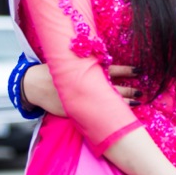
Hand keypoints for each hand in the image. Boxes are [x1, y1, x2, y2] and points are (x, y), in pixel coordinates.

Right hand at [23, 65, 139, 115]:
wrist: (34, 85)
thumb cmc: (56, 71)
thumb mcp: (71, 63)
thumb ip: (88, 62)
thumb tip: (106, 58)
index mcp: (86, 71)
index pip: (111, 70)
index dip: (126, 71)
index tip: (139, 71)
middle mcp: (86, 85)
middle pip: (112, 88)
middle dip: (128, 91)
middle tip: (142, 92)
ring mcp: (81, 99)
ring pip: (106, 102)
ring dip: (122, 103)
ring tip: (137, 103)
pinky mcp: (75, 111)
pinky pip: (94, 113)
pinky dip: (106, 114)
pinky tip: (117, 116)